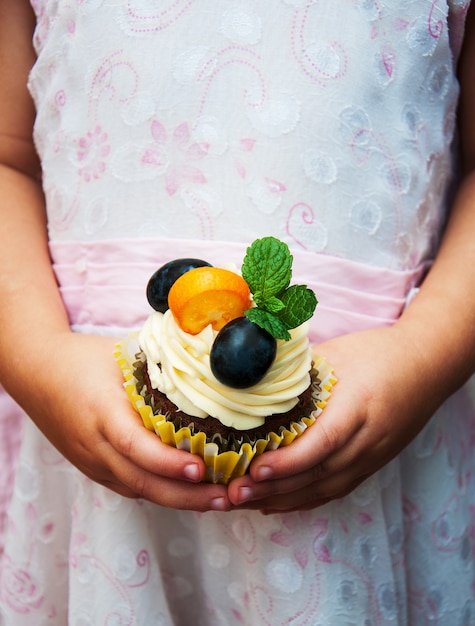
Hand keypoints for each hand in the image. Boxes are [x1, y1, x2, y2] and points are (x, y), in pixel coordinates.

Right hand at [16, 331, 230, 511]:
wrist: (37, 374)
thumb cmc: (82, 359)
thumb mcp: (120, 355)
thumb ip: (156, 369)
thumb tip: (206, 373)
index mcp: (102, 411)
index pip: (134, 446)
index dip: (167, 462)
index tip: (200, 469)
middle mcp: (95, 444)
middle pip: (141, 481)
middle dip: (186, 496)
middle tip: (226, 498)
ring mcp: (92, 462)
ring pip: (138, 489)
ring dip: (179, 499)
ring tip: (219, 499)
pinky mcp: (94, 468)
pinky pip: (130, 486)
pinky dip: (161, 491)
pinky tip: (191, 491)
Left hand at [227, 324, 443, 512]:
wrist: (426, 366)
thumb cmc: (379, 353)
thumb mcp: (337, 354)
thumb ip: (299, 374)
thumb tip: (254, 383)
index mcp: (359, 406)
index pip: (324, 442)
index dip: (290, 461)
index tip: (256, 469)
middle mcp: (368, 439)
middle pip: (320, 473)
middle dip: (275, 488)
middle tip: (234, 494)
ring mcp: (373, 456)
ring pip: (326, 488)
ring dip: (283, 499)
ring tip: (244, 502)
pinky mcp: (372, 463)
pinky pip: (336, 489)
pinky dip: (304, 500)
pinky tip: (275, 503)